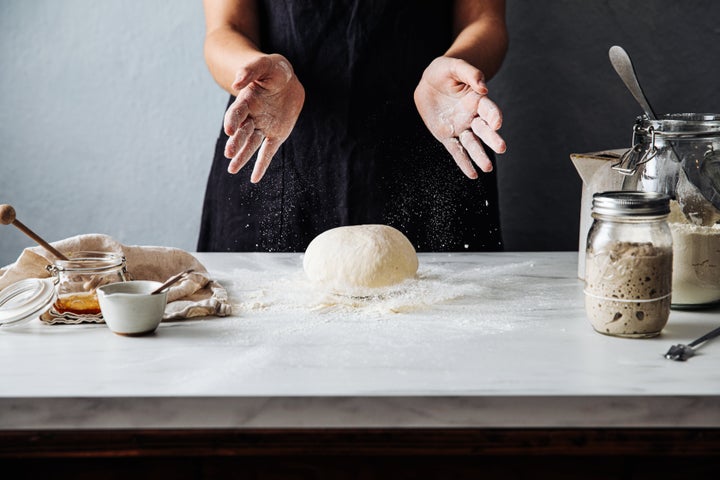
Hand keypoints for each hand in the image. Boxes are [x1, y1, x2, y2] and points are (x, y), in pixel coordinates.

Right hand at [223, 54, 304, 182]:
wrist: (286, 80)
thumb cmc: (273, 70)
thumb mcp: (265, 65)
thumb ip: (251, 71)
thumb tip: (237, 84)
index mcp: (247, 100)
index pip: (237, 112)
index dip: (233, 120)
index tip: (228, 129)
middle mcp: (252, 116)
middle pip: (242, 131)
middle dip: (235, 142)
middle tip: (229, 154)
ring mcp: (263, 127)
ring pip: (251, 144)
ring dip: (242, 156)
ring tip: (232, 169)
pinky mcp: (276, 135)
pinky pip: (268, 152)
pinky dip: (262, 165)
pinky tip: (255, 179)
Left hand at [414, 56, 505, 178]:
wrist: (429, 82)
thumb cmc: (444, 71)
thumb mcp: (454, 66)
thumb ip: (470, 74)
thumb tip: (483, 87)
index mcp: (476, 99)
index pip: (488, 109)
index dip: (493, 116)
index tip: (496, 123)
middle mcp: (471, 116)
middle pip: (483, 129)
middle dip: (491, 138)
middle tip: (501, 148)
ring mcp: (460, 127)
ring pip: (472, 144)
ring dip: (479, 155)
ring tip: (487, 168)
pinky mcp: (447, 136)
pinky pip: (456, 151)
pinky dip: (464, 163)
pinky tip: (473, 175)